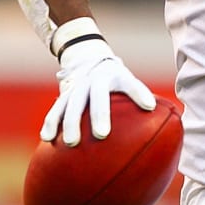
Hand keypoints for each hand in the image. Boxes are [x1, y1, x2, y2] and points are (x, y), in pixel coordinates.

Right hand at [39, 39, 155, 145]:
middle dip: (99, 115)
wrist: (90, 60)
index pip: (130, 84)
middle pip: (96, 97)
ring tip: (71, 144)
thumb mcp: (129, 81)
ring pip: (71, 104)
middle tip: (102, 136)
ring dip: (70, 123)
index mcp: (116, 76)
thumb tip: (157, 114)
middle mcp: (95, 80)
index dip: (139, 93)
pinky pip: (55, 110)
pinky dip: (50, 123)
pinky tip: (47, 139)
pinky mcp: (64, 95)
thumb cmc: (116, 80)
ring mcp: (77, 87)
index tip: (149, 106)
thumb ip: (140, 95)